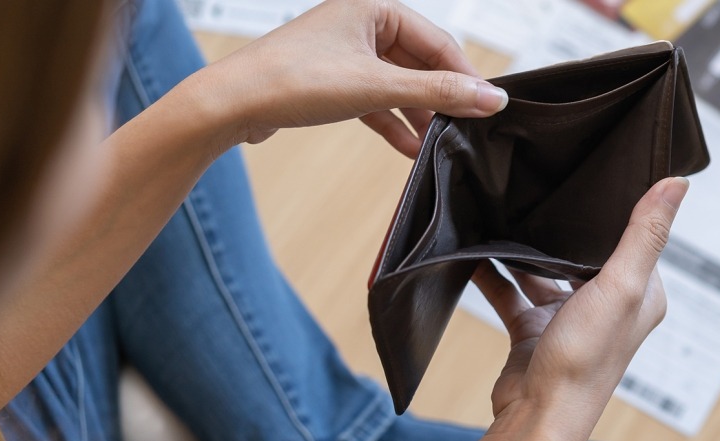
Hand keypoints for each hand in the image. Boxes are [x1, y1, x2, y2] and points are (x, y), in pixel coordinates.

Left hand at [186, 0, 507, 155]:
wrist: (231, 105)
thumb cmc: (290, 79)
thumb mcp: (377, 87)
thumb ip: (438, 94)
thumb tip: (488, 98)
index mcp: (373, 7)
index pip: (438, 42)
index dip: (465, 77)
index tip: (487, 106)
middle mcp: (360, 24)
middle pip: (420, 64)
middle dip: (440, 99)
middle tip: (464, 128)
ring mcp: (345, 54)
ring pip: (398, 85)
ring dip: (417, 115)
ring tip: (439, 143)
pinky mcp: (332, 82)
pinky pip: (376, 101)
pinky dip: (393, 122)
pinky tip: (410, 148)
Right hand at [472, 177, 689, 440]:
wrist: (537, 414)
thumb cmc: (584, 362)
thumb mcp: (621, 286)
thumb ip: (644, 234)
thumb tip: (676, 183)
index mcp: (640, 296)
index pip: (634, 240)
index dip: (615, 212)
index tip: (595, 179)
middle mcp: (608, 307)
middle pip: (585, 254)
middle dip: (563, 228)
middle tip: (540, 191)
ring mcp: (568, 320)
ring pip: (545, 272)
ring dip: (524, 251)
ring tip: (502, 216)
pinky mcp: (534, 331)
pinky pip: (512, 294)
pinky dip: (495, 275)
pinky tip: (476, 254)